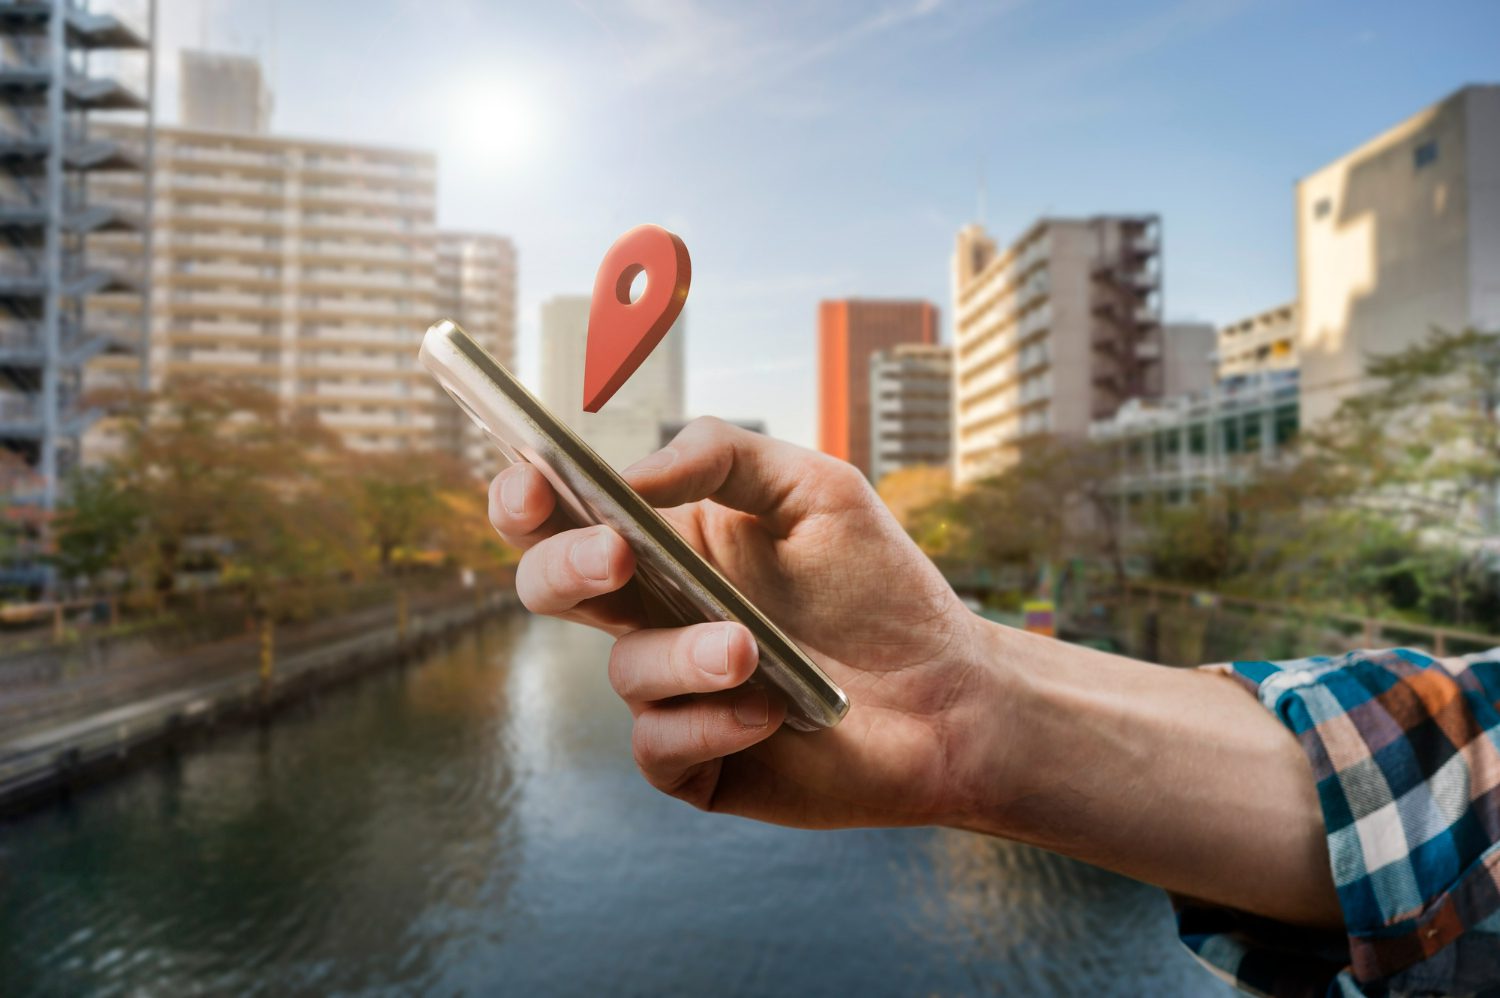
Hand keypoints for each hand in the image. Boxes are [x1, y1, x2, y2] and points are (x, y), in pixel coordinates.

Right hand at [488, 418, 1005, 827]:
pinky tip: (769, 712)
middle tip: (619, 553)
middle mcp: (653, 616)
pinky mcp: (696, 762)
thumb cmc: (879, 586)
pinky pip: (658, 746)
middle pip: (548, 589)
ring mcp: (670, 692)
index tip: (533, 479)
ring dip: (683, 653)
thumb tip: (632, 477)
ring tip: (751, 648)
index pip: (563, 518)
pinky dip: (708, 724)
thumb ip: (723, 454)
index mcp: (665, 546)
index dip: (525, 497)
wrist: (950, 690)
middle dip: (567, 567)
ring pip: (625, 671)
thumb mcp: (815, 487)